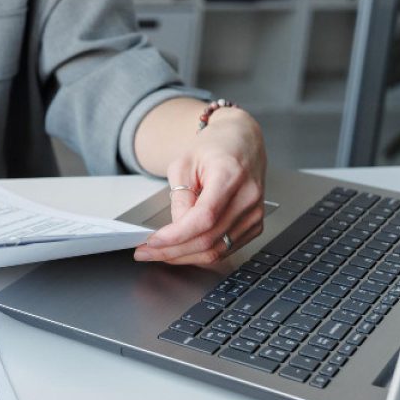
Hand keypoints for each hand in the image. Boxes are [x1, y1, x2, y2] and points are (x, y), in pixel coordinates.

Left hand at [135, 108, 266, 264]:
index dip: (176, 235)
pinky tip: (181, 250)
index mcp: (231, 176)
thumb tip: (174, 229)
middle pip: (208, 239)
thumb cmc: (214, 147)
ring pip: (216, 251)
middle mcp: (248, 198)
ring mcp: (254, 214)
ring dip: (183, 257)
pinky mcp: (255, 225)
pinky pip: (225, 249)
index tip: (152, 242)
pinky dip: (200, 254)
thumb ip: (180, 197)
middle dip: (172, 251)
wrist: (242, 142)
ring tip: (159, 253)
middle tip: (145, 252)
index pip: (204, 218)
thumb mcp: (184, 163)